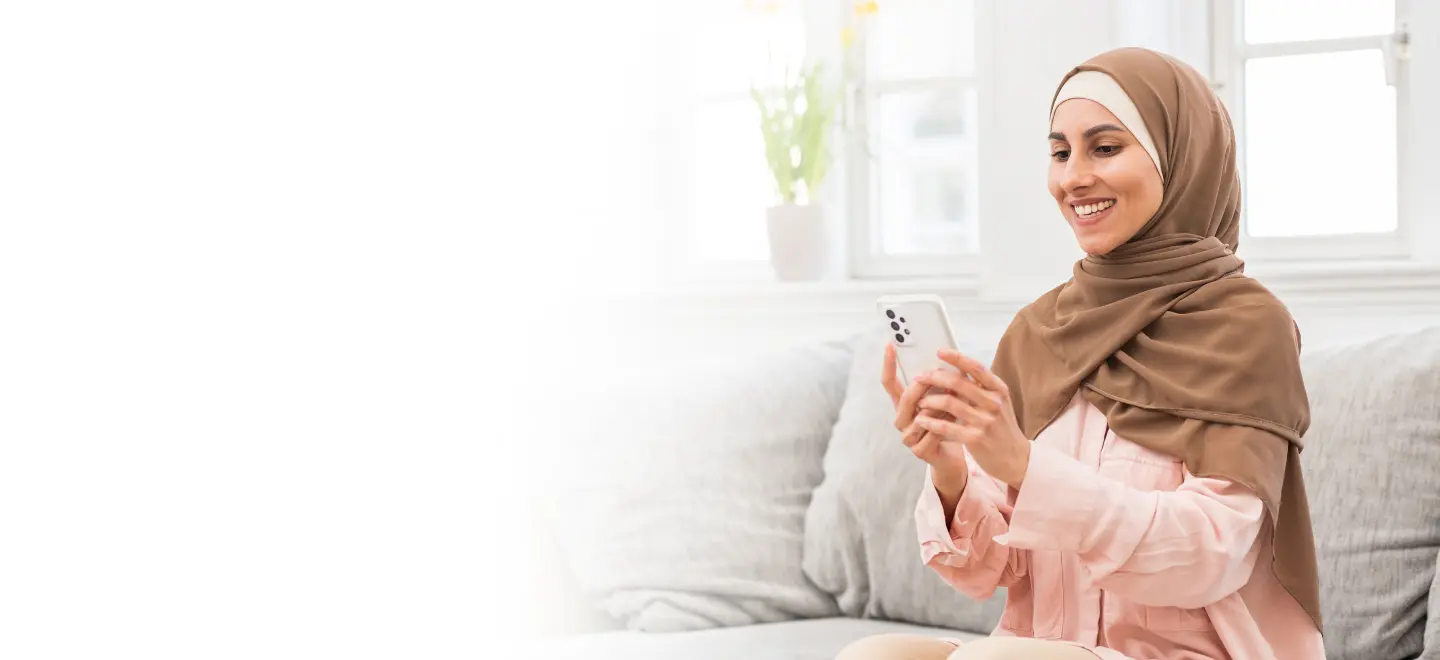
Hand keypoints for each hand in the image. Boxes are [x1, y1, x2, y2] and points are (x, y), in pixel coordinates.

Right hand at [881, 343, 967, 491]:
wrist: (953, 457)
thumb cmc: (947, 424)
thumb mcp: (941, 401)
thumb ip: (938, 384)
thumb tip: (946, 359)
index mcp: (903, 406)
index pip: (889, 383)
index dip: (888, 365)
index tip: (890, 345)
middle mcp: (901, 420)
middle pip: (905, 397)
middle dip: (923, 385)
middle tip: (939, 374)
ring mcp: (908, 437)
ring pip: (922, 414)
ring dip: (942, 406)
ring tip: (958, 399)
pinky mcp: (919, 451)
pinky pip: (933, 431)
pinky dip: (948, 422)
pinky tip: (959, 418)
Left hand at [912, 348, 1030, 488]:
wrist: (1016, 459)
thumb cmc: (1002, 428)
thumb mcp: (999, 403)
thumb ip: (981, 388)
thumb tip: (957, 369)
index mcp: (999, 390)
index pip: (976, 368)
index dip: (956, 358)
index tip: (939, 351)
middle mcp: (993, 403)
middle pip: (958, 383)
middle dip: (934, 377)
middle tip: (919, 378)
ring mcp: (985, 421)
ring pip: (949, 402)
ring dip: (929, 400)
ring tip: (919, 401)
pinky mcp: (975, 438)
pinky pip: (946, 426)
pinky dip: (931, 421)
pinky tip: (921, 420)